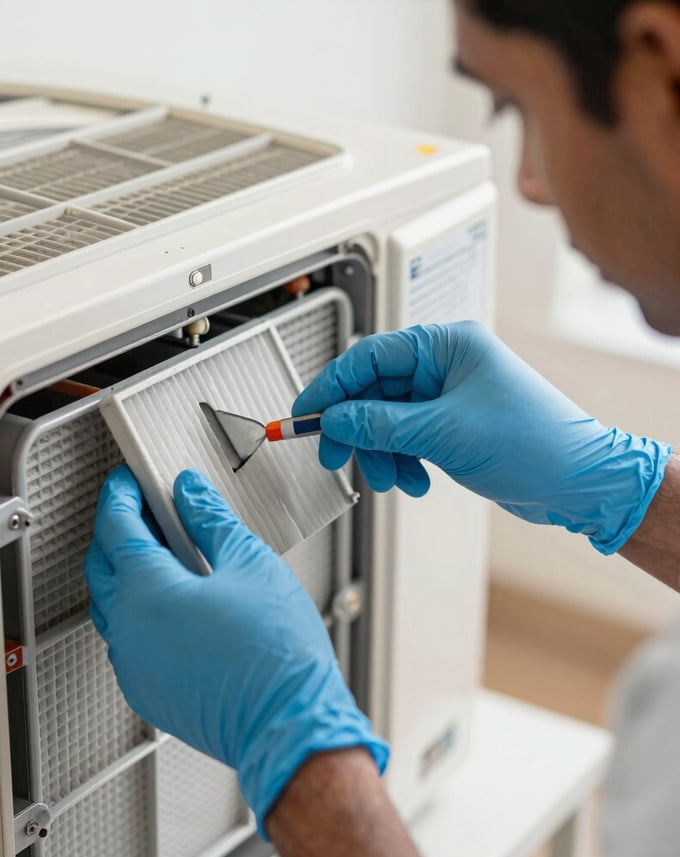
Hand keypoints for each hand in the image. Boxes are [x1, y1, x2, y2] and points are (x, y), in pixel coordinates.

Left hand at [84, 466, 387, 833]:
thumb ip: (210, 519)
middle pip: (102, 565)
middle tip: (147, 509)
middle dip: (117, 530)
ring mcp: (134, 666)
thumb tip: (190, 493)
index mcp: (146, 591)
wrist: (291, 726)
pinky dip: (138, 610)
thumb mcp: (249, 562)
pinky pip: (127, 639)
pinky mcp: (147, 691)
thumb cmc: (277, 656)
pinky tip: (176, 601)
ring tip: (166, 553)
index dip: (119, 495)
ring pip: (111, 605)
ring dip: (127, 572)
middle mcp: (128, 630)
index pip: (114, 527)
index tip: (129, 479)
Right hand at [293, 321, 670, 553]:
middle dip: (356, 428)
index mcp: (447, 345)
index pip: (370, 356)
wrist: (578, 483)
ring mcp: (447, 397)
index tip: (306, 413)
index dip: (332, 386)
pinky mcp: (450, 426)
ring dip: (380, 453)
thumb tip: (335, 419)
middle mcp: (445, 365)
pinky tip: (416, 480)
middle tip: (336, 455)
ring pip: (386, 420)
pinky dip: (401, 461)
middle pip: (373, 391)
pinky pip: (405, 438)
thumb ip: (381, 424)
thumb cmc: (535, 442)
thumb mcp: (445, 431)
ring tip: (393, 478)